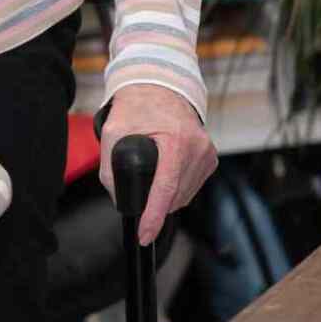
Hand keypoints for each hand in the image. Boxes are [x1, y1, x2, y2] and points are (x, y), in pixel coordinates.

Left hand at [99, 84, 217, 245]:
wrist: (160, 86)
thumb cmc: (137, 105)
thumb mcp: (113, 131)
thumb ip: (110, 166)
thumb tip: (117, 197)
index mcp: (177, 142)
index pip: (165, 189)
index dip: (153, 216)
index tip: (144, 235)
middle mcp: (198, 149)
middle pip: (175, 196)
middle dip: (154, 205)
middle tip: (135, 198)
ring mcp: (207, 154)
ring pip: (185, 194)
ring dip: (166, 199)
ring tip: (149, 181)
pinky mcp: (210, 157)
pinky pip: (192, 185)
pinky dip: (176, 189)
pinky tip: (164, 179)